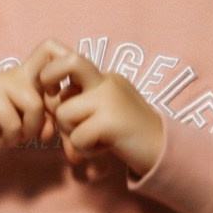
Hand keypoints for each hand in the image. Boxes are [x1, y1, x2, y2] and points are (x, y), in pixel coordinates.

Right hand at [0, 39, 63, 153]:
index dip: (65, 67)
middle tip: (42, 130)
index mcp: (31, 74)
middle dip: (55, 108)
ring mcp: (2, 82)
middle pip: (51, 68)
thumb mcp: (27, 120)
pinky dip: (12, 138)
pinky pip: (12, 122)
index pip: (52, 48)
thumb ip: (45, 122)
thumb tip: (50, 132)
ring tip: (19, 137)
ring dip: (31, 130)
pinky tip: (4, 141)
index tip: (59, 99)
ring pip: (35, 105)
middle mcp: (18, 72)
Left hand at [37, 47, 164, 175]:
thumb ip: (80, 105)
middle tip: (51, 99)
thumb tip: (49, 107)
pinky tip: (104, 149)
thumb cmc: (129, 134)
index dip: (52, 73)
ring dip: (72, 135)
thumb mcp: (104, 112)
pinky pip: (77, 137)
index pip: (69, 61)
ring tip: (94, 141)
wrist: (163, 151)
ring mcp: (110, 99)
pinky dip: (85, 150)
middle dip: (49, 76)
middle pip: (70, 62)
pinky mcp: (110, 121)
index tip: (51, 91)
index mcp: (105, 78)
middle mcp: (107, 82)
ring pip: (64, 113)